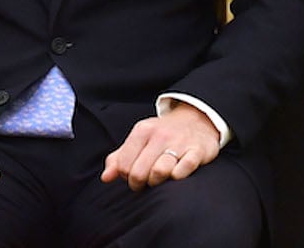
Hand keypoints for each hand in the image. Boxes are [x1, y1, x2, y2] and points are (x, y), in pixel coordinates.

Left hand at [101, 102, 220, 189]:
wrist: (198, 119)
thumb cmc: (163, 135)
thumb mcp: (139, 139)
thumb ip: (119, 158)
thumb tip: (105, 178)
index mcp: (143, 130)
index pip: (123, 165)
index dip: (126, 176)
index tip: (133, 174)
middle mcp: (160, 135)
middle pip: (138, 173)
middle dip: (139, 183)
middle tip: (145, 181)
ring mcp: (180, 142)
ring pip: (159, 172)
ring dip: (157, 181)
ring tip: (159, 178)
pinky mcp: (197, 150)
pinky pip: (183, 170)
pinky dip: (177, 176)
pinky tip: (176, 172)